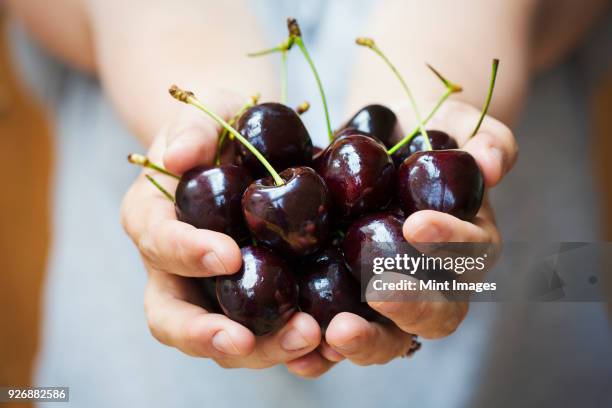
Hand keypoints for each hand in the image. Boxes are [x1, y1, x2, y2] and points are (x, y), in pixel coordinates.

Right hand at [120, 94, 321, 367]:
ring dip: (264, 349)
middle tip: (248, 338)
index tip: (228, 254)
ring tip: (309, 338)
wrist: (253, 148)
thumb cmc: (224, 126)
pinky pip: (273, 333)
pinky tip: (330, 347)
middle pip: (177, 319)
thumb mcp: (207, 113)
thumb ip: (191, 130)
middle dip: (209, 335)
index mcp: (154, 223)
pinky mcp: (260, 299)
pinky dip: (297, 351)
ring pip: (227, 338)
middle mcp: (176, 270)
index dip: (187, 255)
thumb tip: (179, 157)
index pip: (159, 246)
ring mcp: (217, 292)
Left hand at [287, 99, 516, 375]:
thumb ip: (487, 143)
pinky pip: (344, 336)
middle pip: (437, 314)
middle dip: (411, 307)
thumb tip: (492, 163)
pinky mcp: (352, 301)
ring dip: (368, 341)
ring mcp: (394, 297)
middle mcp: (437, 281)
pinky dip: (325, 351)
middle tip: (380, 293)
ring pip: (393, 337)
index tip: (417, 224)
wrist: (384, 143)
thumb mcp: (461, 128)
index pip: (471, 254)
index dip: (451, 243)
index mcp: (469, 244)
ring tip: (335, 334)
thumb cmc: (429, 136)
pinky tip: (301, 351)